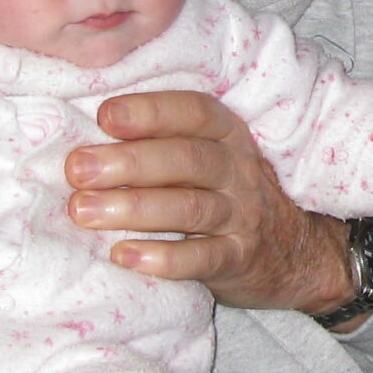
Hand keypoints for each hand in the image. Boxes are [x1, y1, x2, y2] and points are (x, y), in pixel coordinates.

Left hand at [68, 89, 352, 314]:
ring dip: (134, 207)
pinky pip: (203, 259)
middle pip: (188, 159)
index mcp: (228, 135)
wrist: (295, 254)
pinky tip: (124, 256)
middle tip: (77, 170)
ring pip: (190, 208)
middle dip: (129, 162)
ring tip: (83, 212)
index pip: (195, 112)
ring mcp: (243, 216)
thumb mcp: (210, 158)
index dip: (150, 112)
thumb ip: (162, 143)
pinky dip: (163, 259)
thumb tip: (79, 134)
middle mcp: (239, 171)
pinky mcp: (239, 260)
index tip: (104, 116)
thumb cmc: (225, 197)